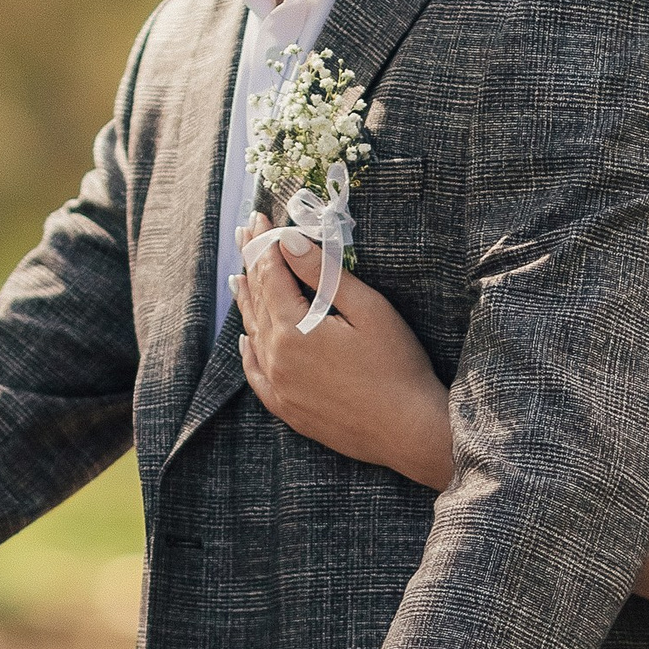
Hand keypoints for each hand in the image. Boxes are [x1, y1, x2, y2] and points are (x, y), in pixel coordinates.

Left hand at [234, 229, 455, 489]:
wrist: (410, 432)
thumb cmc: (398, 366)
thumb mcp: (367, 310)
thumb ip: (323, 275)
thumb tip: (287, 241)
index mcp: (294, 329)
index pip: (270, 273)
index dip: (264, 242)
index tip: (259, 217)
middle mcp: (276, 357)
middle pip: (257, 299)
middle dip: (252, 262)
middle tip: (245, 232)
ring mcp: (279, 386)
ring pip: (253, 333)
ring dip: (246, 301)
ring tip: (238, 275)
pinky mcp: (288, 409)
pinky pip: (256, 375)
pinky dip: (247, 351)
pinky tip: (244, 339)